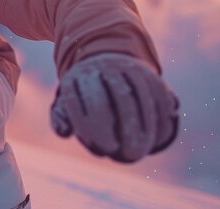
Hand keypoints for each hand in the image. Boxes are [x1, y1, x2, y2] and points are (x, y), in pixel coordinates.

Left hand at [50, 53, 179, 162]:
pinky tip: (157, 137)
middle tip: (127, 155)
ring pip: (138, 94)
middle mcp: (98, 67)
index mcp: (74, 77)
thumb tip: (64, 132)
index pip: (80, 101)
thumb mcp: (66, 105)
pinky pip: (157, 92)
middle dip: (123, 128)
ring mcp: (123, 66)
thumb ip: (61, 119)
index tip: (104, 149)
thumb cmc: (83, 97)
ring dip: (144, 125)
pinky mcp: (146, 71)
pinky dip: (159, 114)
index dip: (93, 127)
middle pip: (112, 96)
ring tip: (143, 150)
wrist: (104, 65)